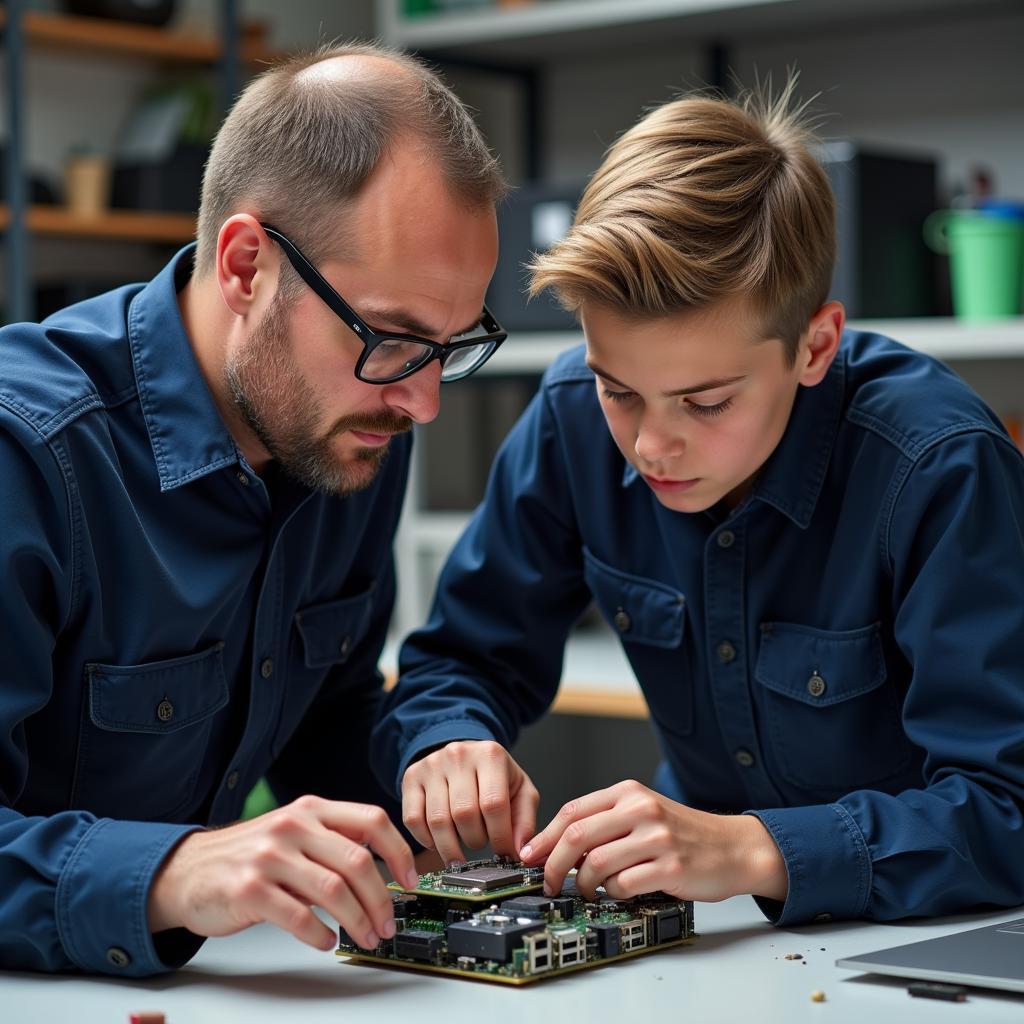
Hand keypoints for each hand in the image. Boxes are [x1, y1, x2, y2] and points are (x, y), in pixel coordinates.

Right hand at [148, 795, 418, 951]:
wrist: (188, 869)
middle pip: (357, 861)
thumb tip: (384, 863)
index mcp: (311, 809)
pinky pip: (298, 917)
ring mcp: (270, 857)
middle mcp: (293, 826)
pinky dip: (320, 934)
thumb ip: (334, 839)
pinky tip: (327, 941)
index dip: (398, 851)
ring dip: (358, 921)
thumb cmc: (249, 854)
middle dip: (381, 899)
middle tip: (388, 923)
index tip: (411, 879)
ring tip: (365, 937)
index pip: (371, 820)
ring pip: (333, 891)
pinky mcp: (249, 890)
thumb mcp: (295, 832)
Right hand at [401, 740, 539, 864]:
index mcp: (490, 755)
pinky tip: (439, 841)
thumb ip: (524, 821)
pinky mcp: (411, 777)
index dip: (499, 837)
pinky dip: (426, 840)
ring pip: (438, 820)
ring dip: (451, 847)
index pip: (493, 804)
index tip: (504, 854)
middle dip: (476, 841)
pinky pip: (413, 820)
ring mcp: (431, 764)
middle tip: (481, 844)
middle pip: (464, 814)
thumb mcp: (520, 791)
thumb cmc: (494, 777)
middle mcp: (458, 755)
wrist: (464, 756)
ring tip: (461, 851)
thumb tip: (519, 852)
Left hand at [519, 779, 786, 903]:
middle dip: (553, 863)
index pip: (572, 811)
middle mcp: (641, 808)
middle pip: (577, 835)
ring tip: (588, 890)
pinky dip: (614, 893)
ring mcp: (657, 837)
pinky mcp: (670, 866)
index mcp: (628, 792)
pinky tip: (620, 892)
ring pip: (596, 862)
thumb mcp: (642, 812)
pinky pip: (624, 884)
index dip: (544, 837)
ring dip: (583, 883)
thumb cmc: (682, 833)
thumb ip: (605, 822)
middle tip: (548, 882)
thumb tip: (556, 846)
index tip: (529, 856)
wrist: (734, 847)